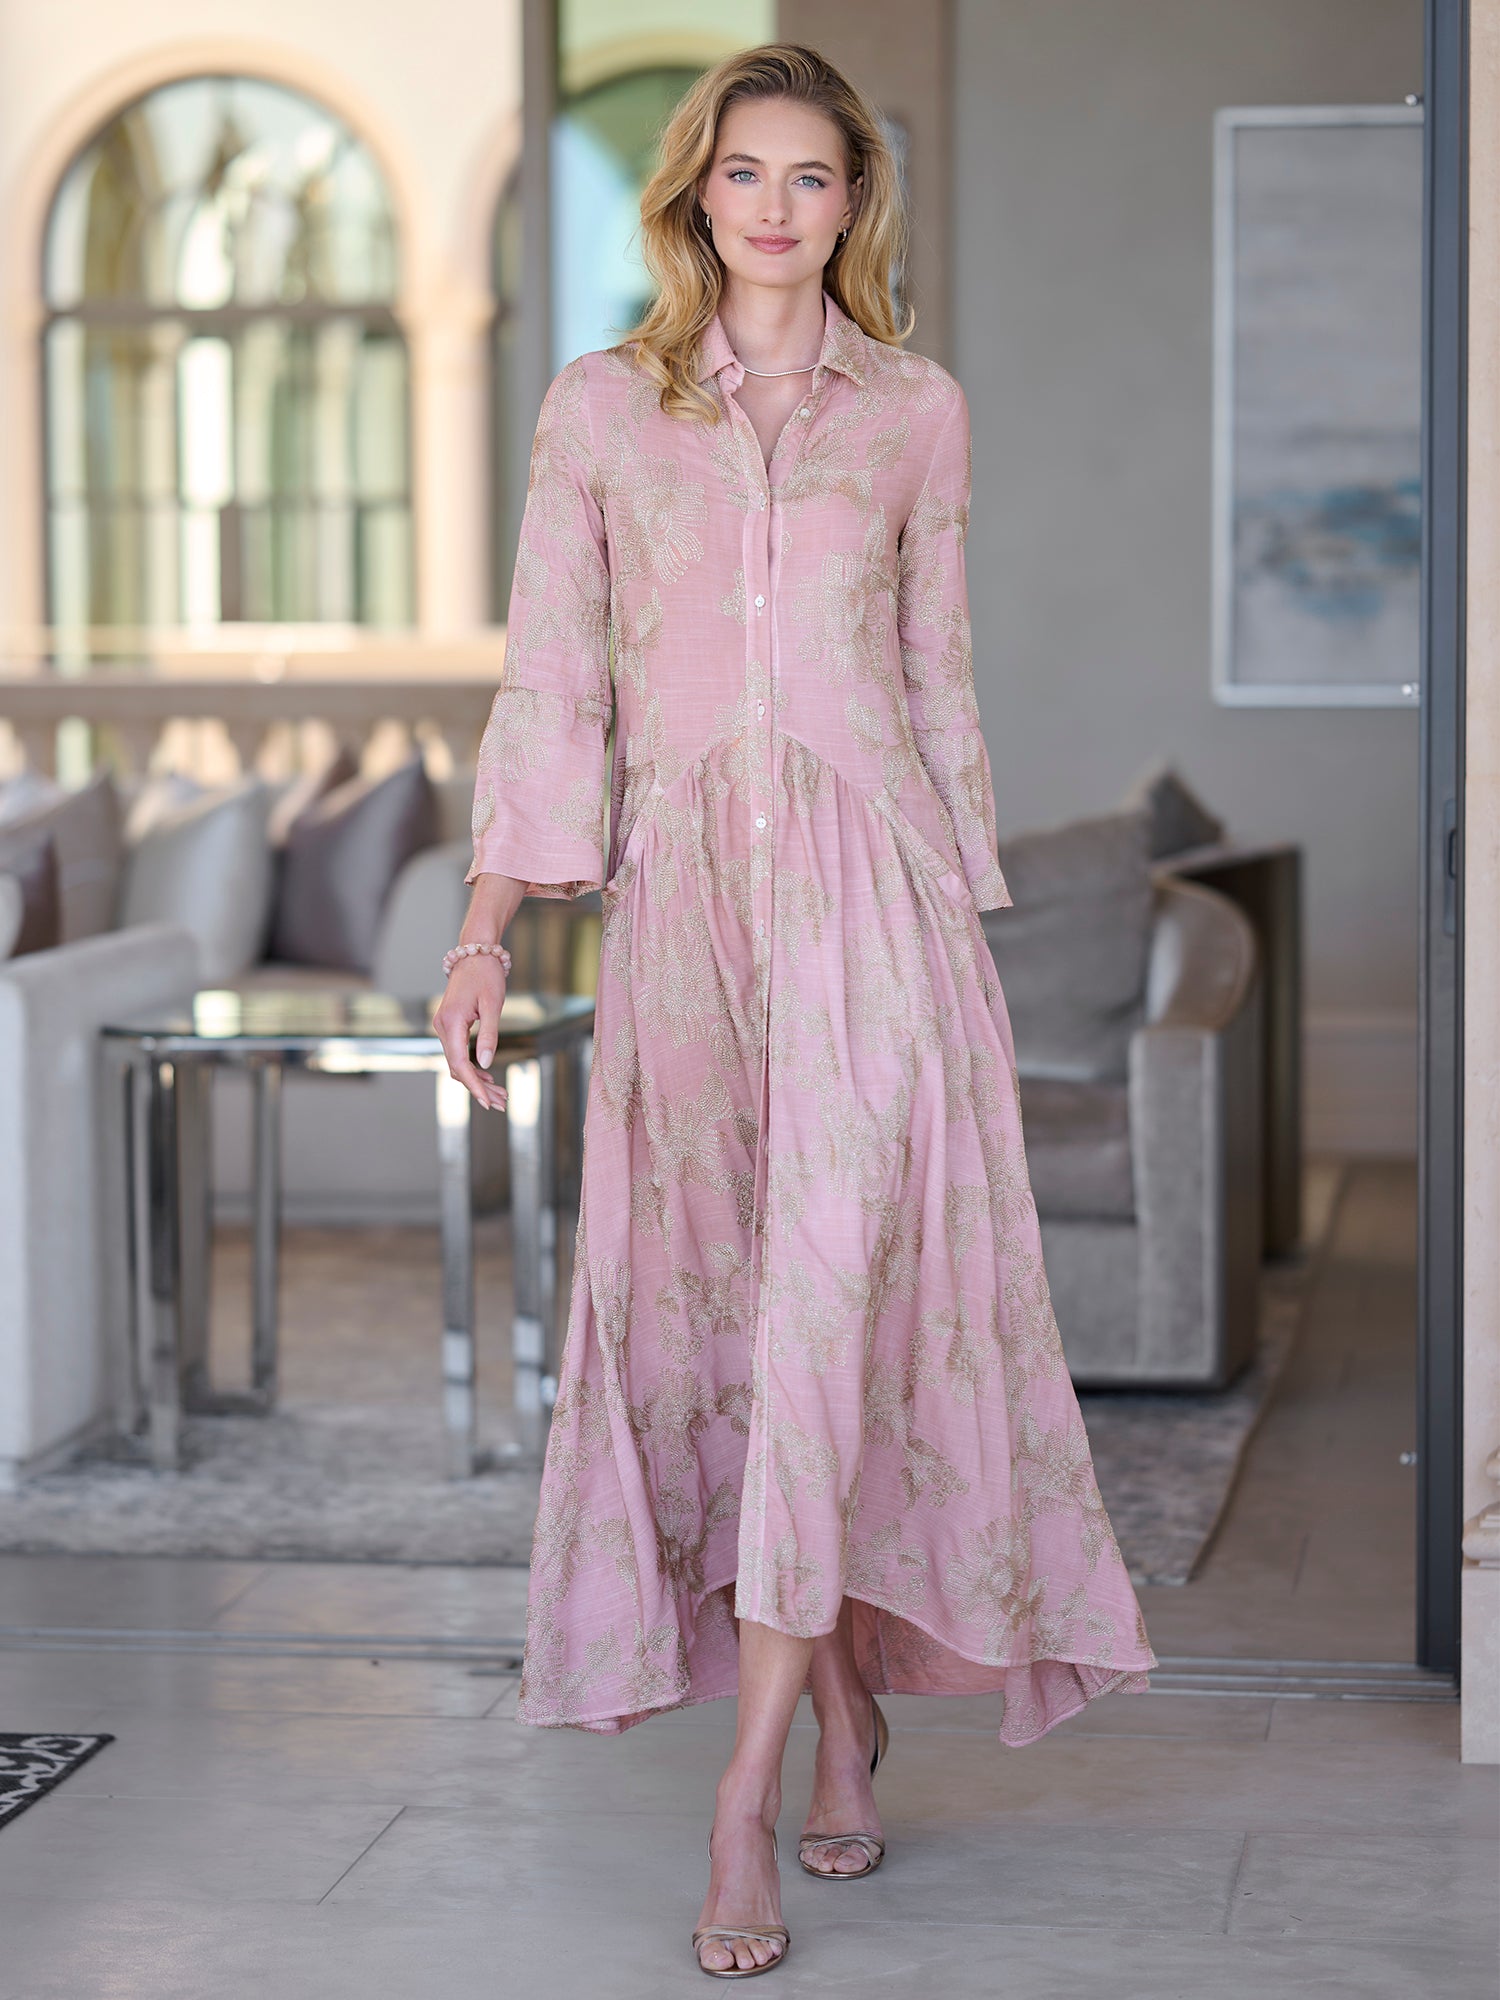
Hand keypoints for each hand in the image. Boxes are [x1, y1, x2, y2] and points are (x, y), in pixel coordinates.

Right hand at [433, 957, 508, 1110]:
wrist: (475, 953)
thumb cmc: (486, 975)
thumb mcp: (493, 1005)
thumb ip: (490, 1035)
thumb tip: (485, 1064)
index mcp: (451, 1022)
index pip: (458, 1063)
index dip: (473, 1085)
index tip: (487, 1102)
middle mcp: (442, 1026)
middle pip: (457, 1067)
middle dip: (478, 1087)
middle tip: (502, 1102)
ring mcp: (444, 1026)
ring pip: (457, 1062)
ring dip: (477, 1080)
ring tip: (500, 1095)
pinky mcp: (450, 1025)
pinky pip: (458, 1052)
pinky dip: (473, 1067)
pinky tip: (489, 1078)